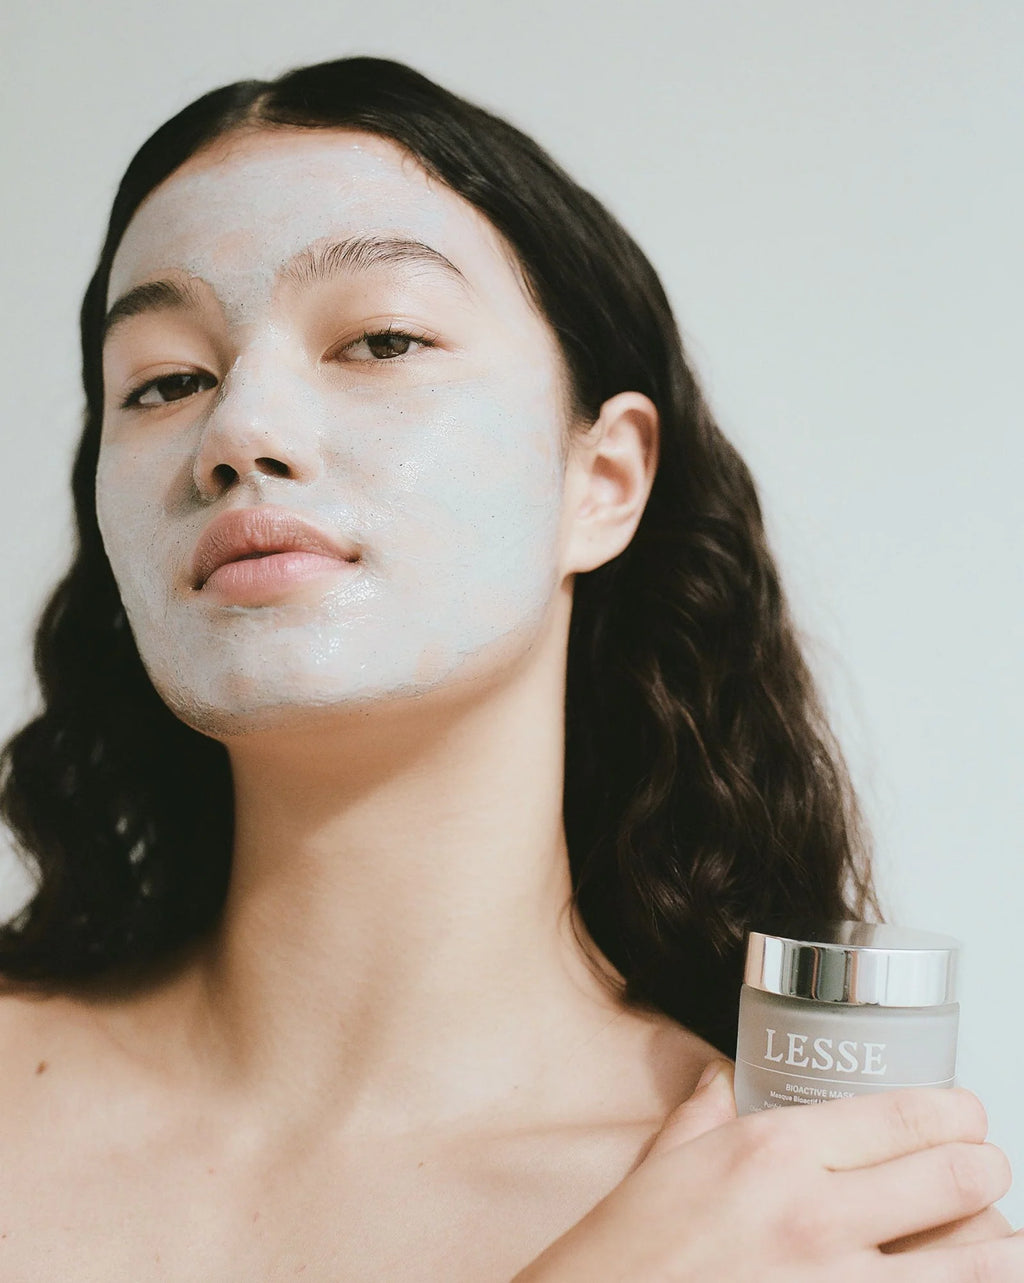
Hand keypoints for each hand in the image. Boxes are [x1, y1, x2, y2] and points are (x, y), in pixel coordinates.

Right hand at [511, 1060, 1022, 1280]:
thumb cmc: (623, 1256)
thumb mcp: (663, 1165)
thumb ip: (704, 1114)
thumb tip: (721, 1081)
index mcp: (773, 1153)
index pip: (906, 1116)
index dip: (957, 1112)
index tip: (966, 1115)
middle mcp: (815, 1216)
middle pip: (958, 1179)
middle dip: (985, 1169)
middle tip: (981, 1170)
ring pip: (975, 1265)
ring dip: (995, 1247)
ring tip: (993, 1238)